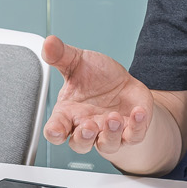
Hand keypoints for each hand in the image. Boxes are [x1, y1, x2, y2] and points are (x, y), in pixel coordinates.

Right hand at [41, 37, 156, 157]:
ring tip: (113, 117)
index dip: (54, 133)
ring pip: (107, 144)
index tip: (56, 130)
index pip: (56, 130)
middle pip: (80, 144)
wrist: (123, 85)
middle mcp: (87, 127)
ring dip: (110, 134)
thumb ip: (61, 55)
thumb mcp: (78, 62)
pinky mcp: (131, 131)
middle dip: (83, 138)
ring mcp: (109, 132)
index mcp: (69, 114)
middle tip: (87, 126)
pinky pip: (134, 136)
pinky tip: (138, 112)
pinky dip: (136, 126)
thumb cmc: (96, 78)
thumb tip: (48, 43)